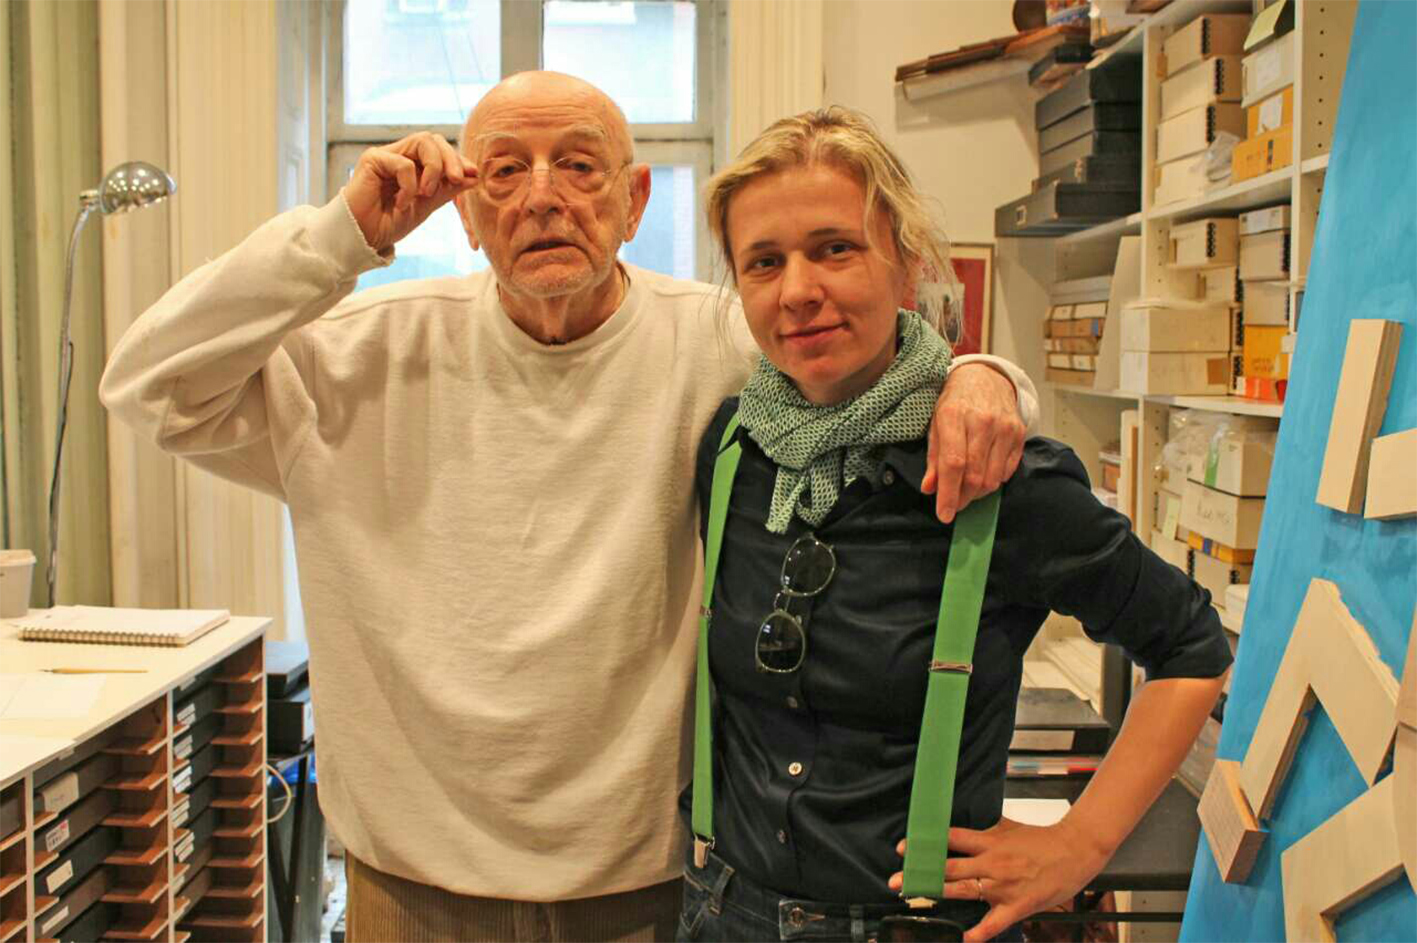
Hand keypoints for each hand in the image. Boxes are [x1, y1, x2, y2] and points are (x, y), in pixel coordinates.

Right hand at [342, 132, 477, 252]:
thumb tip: (474, 177)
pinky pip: (403, 164)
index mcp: (413, 164)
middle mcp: (399, 155)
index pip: (440, 150)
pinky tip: (400, 203)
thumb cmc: (389, 223)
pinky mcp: (372, 160)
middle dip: (451, 159)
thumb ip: (446, 190)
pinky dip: (409, 186)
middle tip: (456, 180)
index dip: (458, 160)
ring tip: (426, 194)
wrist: (363, 238)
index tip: (473, 175)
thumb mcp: (426, 206)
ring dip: (433, 168)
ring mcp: (386, 155)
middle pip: (433, 140)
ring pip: (422, 142)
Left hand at [889, 819, 1109, 941]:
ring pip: (964, 890)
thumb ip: (984, 830)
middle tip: (896, 880)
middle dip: (922, 873)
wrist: (1075, 849)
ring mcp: (1004, 885)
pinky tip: (965, 939)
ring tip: (914, 898)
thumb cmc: (1041, 839)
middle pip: (950, 867)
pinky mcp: (1018, 905)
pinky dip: (980, 932)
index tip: (903, 849)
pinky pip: (995, 922)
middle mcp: (992, 862)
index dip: (926, 843)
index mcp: (989, 840)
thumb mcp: (1008, 827)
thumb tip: (960, 830)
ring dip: (938, 894)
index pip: (951, 839)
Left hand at [922, 363, 1025, 522]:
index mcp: (954, 416)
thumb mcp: (935, 423)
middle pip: (975, 475)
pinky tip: (983, 475)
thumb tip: (930, 489)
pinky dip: (994, 481)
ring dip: (978, 493)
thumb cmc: (955, 401)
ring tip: (967, 490)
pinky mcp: (1019, 433)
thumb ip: (933, 457)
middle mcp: (982, 422)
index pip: (953, 464)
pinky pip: (1007, 471)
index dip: (948, 494)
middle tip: (954, 505)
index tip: (944, 514)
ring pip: (993, 478)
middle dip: (963, 498)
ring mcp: (1004, 428)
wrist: (985, 377)